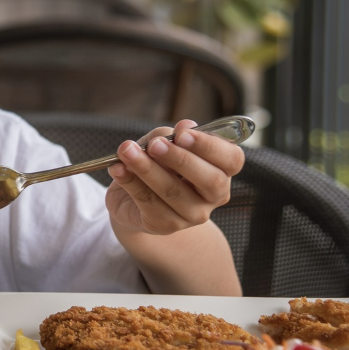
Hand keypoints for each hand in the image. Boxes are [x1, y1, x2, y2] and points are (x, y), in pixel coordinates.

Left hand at [104, 120, 244, 235]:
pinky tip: (117, 168)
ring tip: (126, 151)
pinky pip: (147, 201)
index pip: (231, 159)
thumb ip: (170, 135)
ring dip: (147, 168)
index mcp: (221, 171)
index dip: (210, 146)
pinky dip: (129, 181)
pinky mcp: (164, 224)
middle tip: (155, 144)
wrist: (131, 202)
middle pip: (209, 180)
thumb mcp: (160, 145)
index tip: (183, 133)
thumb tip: (185, 124)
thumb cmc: (154, 166)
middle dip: (180, 159)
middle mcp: (213, 196)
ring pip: (173, 191)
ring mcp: (191, 214)